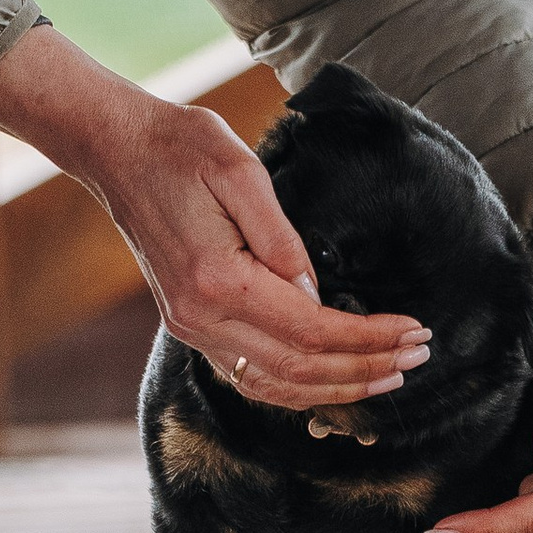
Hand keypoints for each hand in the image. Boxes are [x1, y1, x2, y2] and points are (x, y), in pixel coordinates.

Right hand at [0, 26, 430, 414]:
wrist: (115, 148)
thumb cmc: (180, 145)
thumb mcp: (240, 170)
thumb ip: (282, 237)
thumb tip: (316, 293)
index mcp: (218, 280)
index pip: (312, 330)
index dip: (370, 338)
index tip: (415, 332)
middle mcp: (201, 317)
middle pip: (299, 369)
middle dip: (365, 368)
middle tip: (418, 359)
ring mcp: (190, 326)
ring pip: (273, 384)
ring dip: (335, 387)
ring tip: (386, 378)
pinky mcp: (188, 322)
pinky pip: (248, 374)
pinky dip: (295, 387)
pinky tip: (328, 381)